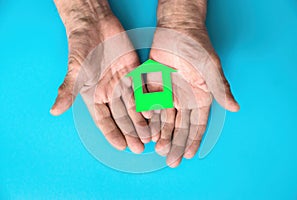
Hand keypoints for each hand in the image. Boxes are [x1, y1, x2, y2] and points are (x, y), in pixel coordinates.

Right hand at [50, 0, 150, 152]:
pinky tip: (157, 112)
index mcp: (95, 95)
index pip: (104, 119)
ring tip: (151, 135)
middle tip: (141, 146)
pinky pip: (143, 88)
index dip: (113, 133)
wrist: (94, 22)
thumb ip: (68, 90)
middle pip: (122, 116)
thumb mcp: (75, 70)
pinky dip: (150, 100)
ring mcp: (123, 82)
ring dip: (143, 120)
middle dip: (131, 132)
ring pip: (135, 105)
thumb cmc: (80, 46)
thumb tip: (54, 111)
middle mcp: (110, 92)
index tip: (122, 146)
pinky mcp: (134, 71)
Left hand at [145, 0, 239, 166]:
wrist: (177, 28)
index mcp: (199, 98)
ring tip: (156, 147)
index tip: (188, 156)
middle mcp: (184, 99)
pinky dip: (148, 115)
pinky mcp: (154, 85)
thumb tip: (235, 107)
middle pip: (179, 126)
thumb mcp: (210, 68)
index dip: (193, 141)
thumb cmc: (197, 47)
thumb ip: (220, 88)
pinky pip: (150, 103)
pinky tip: (146, 126)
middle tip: (169, 159)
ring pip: (164, 118)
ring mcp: (168, 93)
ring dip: (160, 133)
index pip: (197, 124)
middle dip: (174, 143)